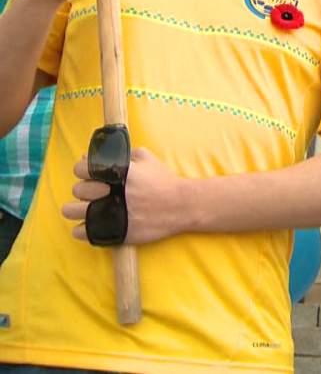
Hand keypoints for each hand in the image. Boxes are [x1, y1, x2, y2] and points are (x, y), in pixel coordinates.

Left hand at [64, 148, 189, 245]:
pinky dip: (83, 229)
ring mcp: (109, 214)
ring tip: (89, 210)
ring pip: (72, 212)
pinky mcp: (112, 232)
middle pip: (77, 190)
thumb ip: (122, 154)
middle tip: (96, 193)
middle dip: (85, 190)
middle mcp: (108, 192)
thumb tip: (94, 156)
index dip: (83, 171)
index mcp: (115, 172)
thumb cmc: (165, 181)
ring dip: (77, 210)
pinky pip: (81, 232)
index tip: (91, 175)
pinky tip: (94, 224)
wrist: (182, 206)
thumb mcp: (147, 159)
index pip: (80, 168)